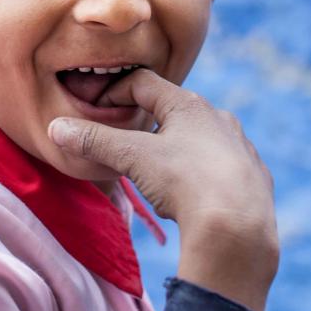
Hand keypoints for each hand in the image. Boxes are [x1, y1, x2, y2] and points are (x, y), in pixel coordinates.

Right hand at [48, 69, 278, 310]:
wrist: (238, 227)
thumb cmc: (185, 181)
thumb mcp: (133, 158)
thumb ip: (96, 141)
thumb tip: (56, 127)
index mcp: (189, 105)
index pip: (144, 83)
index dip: (115, 92)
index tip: (97, 109)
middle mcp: (219, 118)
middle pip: (174, 111)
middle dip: (147, 124)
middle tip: (125, 144)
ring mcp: (240, 146)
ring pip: (200, 139)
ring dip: (176, 149)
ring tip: (158, 175)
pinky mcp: (254, 176)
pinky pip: (222, 167)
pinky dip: (202, 174)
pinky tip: (194, 196)